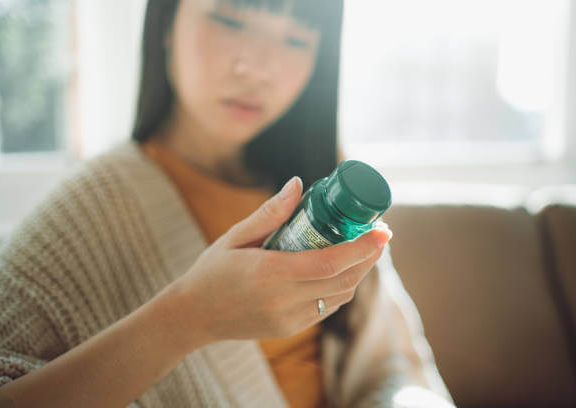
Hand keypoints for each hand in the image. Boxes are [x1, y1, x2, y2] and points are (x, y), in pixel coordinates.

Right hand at [170, 176, 392, 349]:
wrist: (193, 316)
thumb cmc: (212, 271)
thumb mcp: (234, 236)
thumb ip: (269, 213)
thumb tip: (298, 184)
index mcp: (270, 273)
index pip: (331, 262)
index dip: (362, 247)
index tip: (382, 230)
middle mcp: (284, 300)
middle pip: (344, 280)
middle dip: (369, 257)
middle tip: (380, 234)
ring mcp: (289, 319)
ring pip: (340, 296)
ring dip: (359, 272)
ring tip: (366, 248)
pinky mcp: (290, 328)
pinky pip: (326, 307)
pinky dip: (340, 287)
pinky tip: (341, 269)